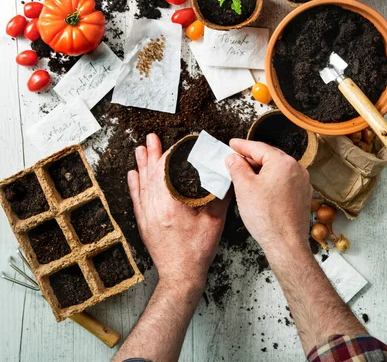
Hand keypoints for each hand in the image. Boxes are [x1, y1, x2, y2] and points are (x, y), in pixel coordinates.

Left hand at [128, 134, 229, 291]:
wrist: (180, 276)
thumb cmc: (197, 251)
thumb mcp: (214, 222)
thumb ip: (219, 197)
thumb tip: (225, 177)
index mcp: (171, 205)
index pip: (166, 171)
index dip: (168, 155)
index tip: (173, 143)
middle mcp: (155, 208)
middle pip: (151, 174)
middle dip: (152, 153)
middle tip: (151, 137)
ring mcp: (147, 215)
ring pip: (142, 183)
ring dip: (142, 164)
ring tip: (140, 148)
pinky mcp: (144, 223)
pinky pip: (136, 198)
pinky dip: (134, 184)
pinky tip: (132, 173)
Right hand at [225, 139, 311, 263]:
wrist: (286, 244)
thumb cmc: (266, 217)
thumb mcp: (244, 187)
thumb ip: (237, 167)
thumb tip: (233, 158)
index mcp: (283, 162)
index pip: (258, 147)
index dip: (242, 146)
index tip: (232, 144)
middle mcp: (297, 169)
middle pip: (269, 156)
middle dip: (251, 158)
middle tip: (234, 159)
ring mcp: (302, 183)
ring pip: (277, 169)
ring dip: (260, 170)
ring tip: (244, 174)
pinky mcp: (302, 195)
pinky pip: (284, 181)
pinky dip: (270, 180)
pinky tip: (259, 188)